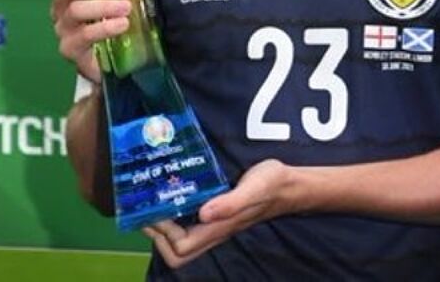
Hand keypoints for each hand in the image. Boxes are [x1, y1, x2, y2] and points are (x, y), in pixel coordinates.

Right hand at [37, 0, 130, 82]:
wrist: (111, 59)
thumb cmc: (112, 18)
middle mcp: (60, 6)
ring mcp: (63, 28)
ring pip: (75, 11)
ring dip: (103, 6)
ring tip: (126, 7)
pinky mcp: (71, 48)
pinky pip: (85, 35)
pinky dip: (105, 28)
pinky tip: (122, 24)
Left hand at [143, 160, 297, 268]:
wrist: (288, 185)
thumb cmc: (272, 185)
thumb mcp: (254, 188)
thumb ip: (231, 202)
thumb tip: (204, 214)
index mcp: (219, 228)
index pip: (180, 247)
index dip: (163, 234)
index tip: (156, 209)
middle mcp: (213, 231)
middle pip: (177, 253)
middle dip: (158, 236)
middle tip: (151, 209)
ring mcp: (214, 225)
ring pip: (181, 241)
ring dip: (164, 227)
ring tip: (157, 202)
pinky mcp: (216, 214)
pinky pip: (189, 225)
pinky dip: (175, 216)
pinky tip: (173, 195)